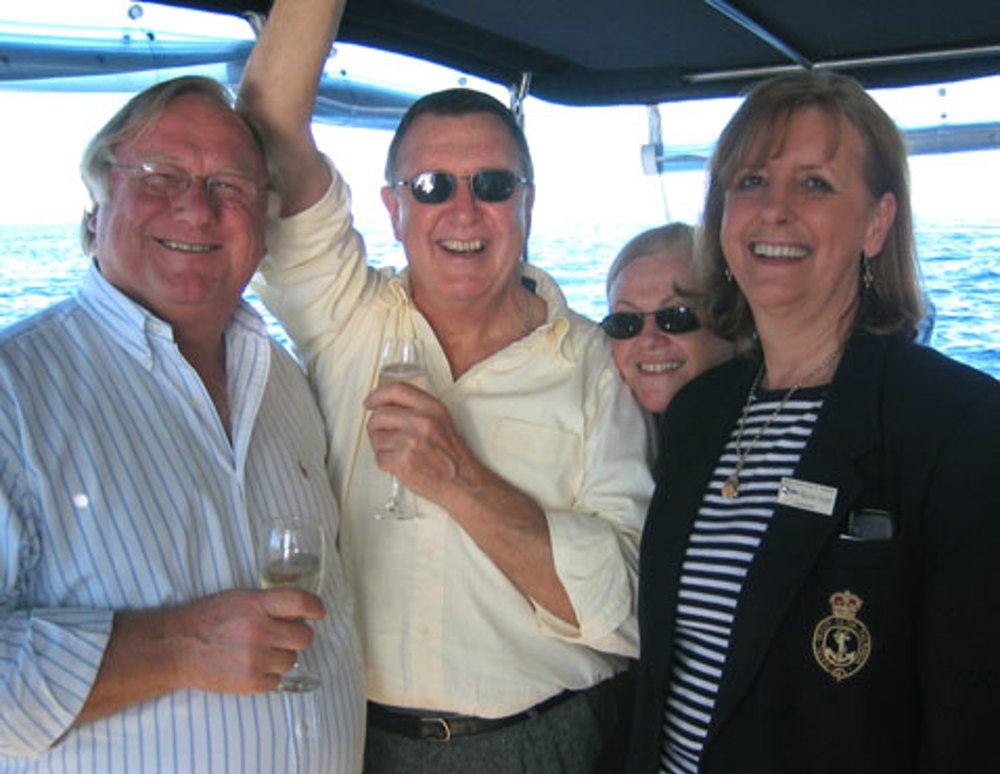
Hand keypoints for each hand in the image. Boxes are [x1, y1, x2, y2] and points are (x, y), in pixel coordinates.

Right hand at [168, 588, 324, 694]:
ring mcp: (255, 659)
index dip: (316, 607)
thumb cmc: (208, 619)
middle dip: (297, 636)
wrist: (176, 647)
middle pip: (304, 637)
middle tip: (282, 636)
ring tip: (260, 652)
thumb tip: (299, 611)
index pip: (301, 602)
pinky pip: (277, 680)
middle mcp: (259, 631)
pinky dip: (268, 676)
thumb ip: (269, 603)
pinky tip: (252, 667)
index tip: (319, 613)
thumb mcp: (239, 598)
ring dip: (282, 656)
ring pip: (292, 660)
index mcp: (257, 605)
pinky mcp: (250, 683)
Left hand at [364, 382, 465, 502]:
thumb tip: (386, 405)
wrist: (462, 481)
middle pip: (379, 415)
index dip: (378, 395)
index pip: (396, 390)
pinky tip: (401, 463)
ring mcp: (411, 441)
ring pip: (376, 437)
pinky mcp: (402, 461)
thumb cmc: (452, 455)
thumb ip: (416, 409)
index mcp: (432, 408)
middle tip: (385, 435)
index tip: (370, 401)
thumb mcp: (441, 421)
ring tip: (399, 452)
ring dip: (382, 446)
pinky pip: (379, 457)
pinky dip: (386, 462)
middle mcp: (422, 421)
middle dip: (377, 426)